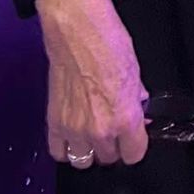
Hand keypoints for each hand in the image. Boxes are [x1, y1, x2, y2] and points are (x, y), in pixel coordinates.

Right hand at [36, 0, 148, 166]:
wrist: (78, 32)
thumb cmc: (109, 44)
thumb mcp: (136, 73)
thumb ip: (137, 102)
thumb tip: (140, 115)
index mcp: (125, 119)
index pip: (134, 154)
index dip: (136, 144)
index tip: (134, 136)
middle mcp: (99, 131)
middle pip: (109, 158)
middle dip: (114, 144)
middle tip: (113, 127)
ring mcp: (74, 130)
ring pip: (83, 161)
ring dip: (90, 149)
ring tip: (93, 132)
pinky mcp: (53, 123)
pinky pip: (59, 152)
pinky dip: (67, 147)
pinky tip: (74, 134)